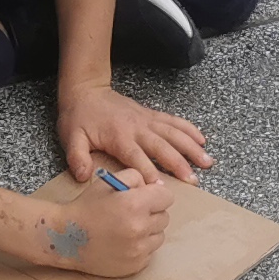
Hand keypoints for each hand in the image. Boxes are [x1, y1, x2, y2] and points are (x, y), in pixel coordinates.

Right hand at [37, 167, 175, 277]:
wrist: (66, 237)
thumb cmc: (86, 207)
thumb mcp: (108, 181)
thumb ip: (136, 177)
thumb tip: (157, 187)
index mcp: (135, 204)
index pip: (167, 197)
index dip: (155, 195)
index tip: (145, 198)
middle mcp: (140, 228)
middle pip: (165, 217)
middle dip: (151, 213)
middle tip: (132, 213)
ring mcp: (138, 250)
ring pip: (159, 236)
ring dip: (148, 231)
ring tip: (126, 228)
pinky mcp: (135, 265)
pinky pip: (150, 253)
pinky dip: (141, 247)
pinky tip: (122, 242)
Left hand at [61, 84, 211, 184]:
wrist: (86, 91)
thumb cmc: (78, 117)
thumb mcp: (71, 138)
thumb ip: (77, 156)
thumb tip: (83, 176)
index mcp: (119, 137)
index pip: (137, 158)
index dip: (149, 173)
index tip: (161, 189)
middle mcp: (138, 128)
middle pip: (163, 146)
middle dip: (179, 163)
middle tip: (193, 180)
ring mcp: (147, 120)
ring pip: (174, 133)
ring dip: (192, 147)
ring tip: (207, 162)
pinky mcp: (151, 115)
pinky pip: (174, 121)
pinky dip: (189, 129)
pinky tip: (202, 139)